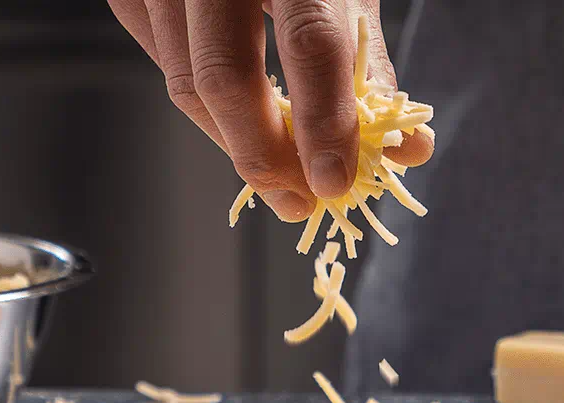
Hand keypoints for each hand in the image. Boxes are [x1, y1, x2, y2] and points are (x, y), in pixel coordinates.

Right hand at [109, 0, 435, 221]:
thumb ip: (370, 67)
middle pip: (225, 75)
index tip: (334, 182)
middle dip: (262, 155)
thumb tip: (407, 152)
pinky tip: (234, 118)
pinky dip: (198, 102)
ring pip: (181, 81)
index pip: (309, 42)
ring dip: (230, 142)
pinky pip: (156, 60)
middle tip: (297, 198)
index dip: (323, 122)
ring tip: (276, 173)